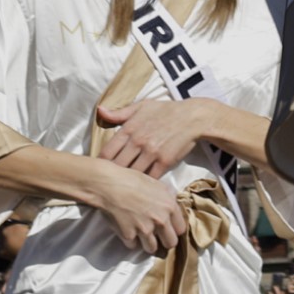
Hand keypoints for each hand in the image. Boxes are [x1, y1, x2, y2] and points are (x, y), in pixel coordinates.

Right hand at [85, 159, 187, 255]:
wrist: (109, 184)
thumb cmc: (132, 179)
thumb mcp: (156, 184)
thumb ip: (167, 199)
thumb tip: (172, 207)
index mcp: (169, 206)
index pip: (181, 229)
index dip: (174, 229)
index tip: (168, 229)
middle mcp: (160, 220)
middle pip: (170, 243)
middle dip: (164, 241)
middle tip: (157, 236)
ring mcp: (145, 229)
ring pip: (152, 248)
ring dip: (147, 243)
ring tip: (141, 234)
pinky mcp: (129, 236)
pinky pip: (133, 245)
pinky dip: (130, 240)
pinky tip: (127, 229)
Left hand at [96, 98, 214, 177]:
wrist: (193, 117)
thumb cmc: (166, 110)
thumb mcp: (142, 106)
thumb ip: (120, 113)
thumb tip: (100, 110)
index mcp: (129, 128)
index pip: (107, 152)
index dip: (101, 163)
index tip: (100, 169)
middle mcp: (138, 142)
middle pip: (117, 167)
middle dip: (112, 175)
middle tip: (110, 181)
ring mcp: (151, 153)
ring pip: (132, 174)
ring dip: (128, 181)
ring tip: (124, 187)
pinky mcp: (164, 162)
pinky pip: (149, 178)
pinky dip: (145, 183)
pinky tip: (142, 186)